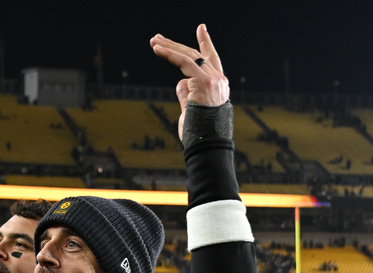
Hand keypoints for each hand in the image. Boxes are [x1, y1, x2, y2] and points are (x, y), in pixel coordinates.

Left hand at [150, 24, 229, 140]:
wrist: (207, 143)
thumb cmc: (198, 135)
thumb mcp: (191, 112)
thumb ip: (186, 96)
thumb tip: (180, 83)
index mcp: (218, 87)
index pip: (212, 60)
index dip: (206, 43)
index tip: (201, 29)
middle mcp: (219, 80)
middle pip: (196, 55)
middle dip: (176, 45)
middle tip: (159, 38)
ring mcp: (213, 80)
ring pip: (189, 56)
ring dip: (169, 47)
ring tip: (153, 41)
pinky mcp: (204, 81)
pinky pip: (183, 62)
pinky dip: (169, 54)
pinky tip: (157, 49)